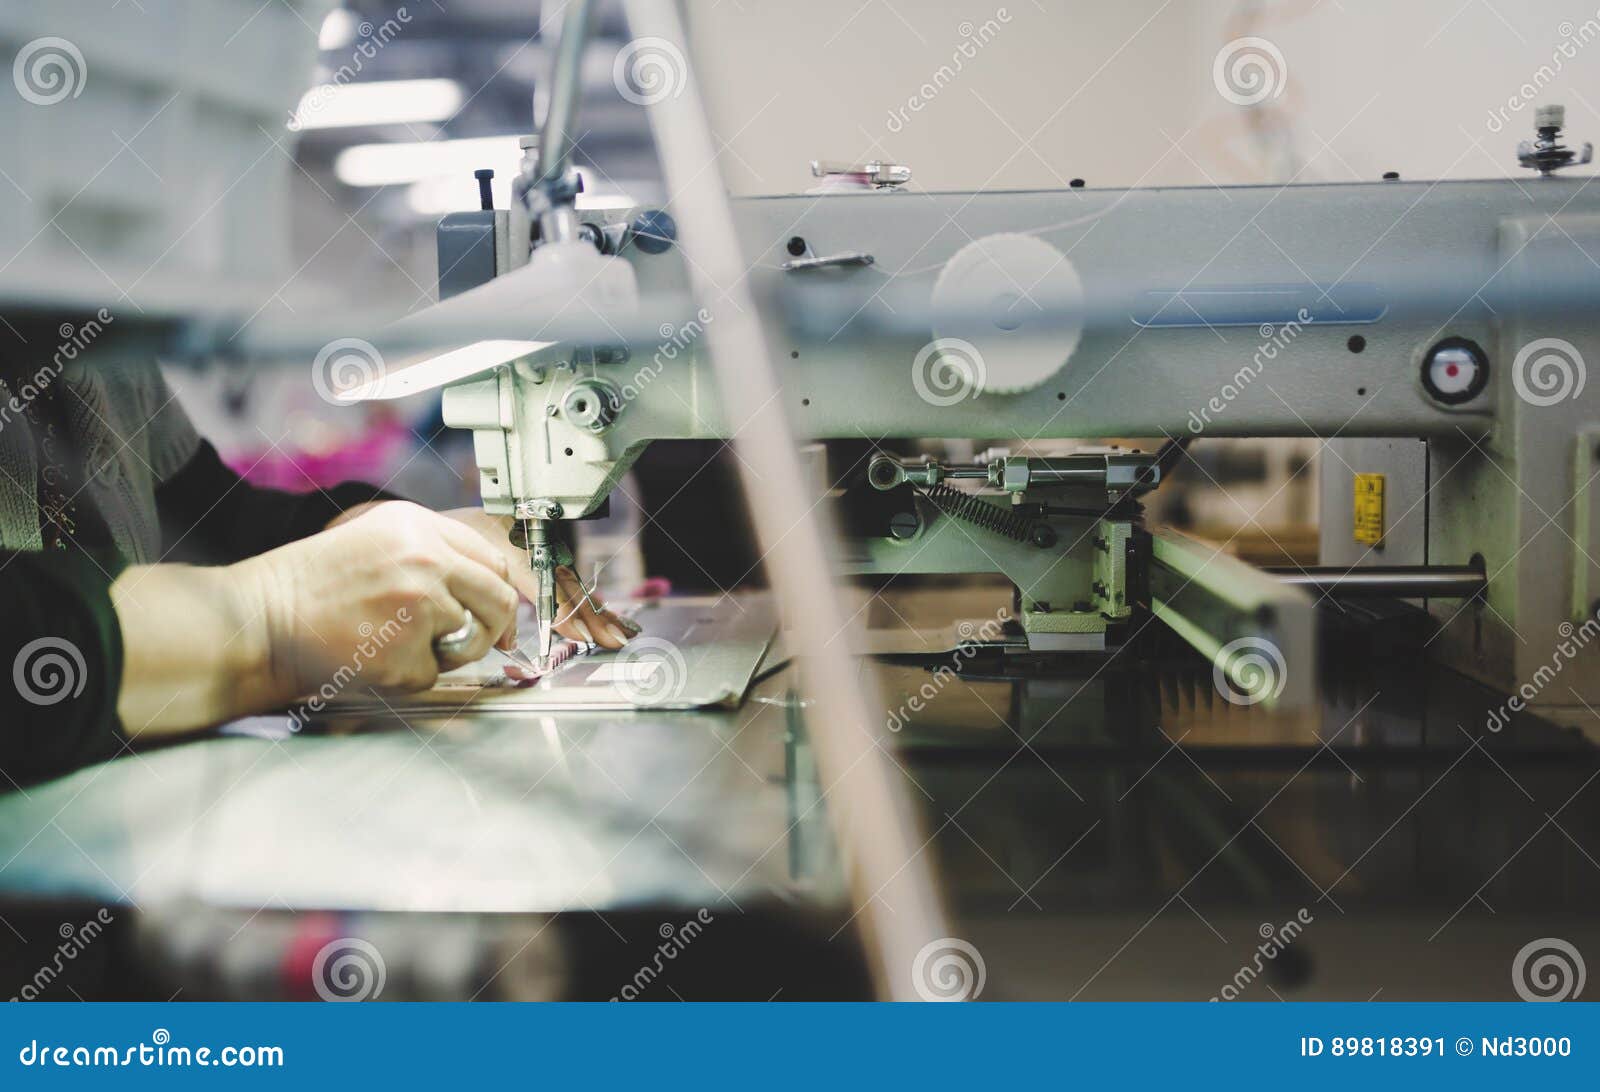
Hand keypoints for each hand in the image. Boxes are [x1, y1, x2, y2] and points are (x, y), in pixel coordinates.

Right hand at [240, 501, 522, 695]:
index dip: (499, 593)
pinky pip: (433, 674)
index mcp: (417, 526)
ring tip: (395, 642)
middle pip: (498, 599)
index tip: (500, 616)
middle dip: (492, 628)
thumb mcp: (376, 542)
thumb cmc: (311, 587)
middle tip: (470, 643)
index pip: (491, 560)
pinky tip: (372, 656)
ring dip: (444, 652)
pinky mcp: (406, 649)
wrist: (259, 618)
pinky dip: (407, 676)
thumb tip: (489, 595)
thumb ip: (433, 557)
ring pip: (471, 639)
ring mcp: (419, 603)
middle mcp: (425, 557)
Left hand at [440, 507, 634, 648]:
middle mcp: (526, 537)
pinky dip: (579, 596)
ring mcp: (532, 539)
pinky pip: (560, 574)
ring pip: (568, 578)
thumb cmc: (432, 545)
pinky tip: (597, 611)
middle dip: (592, 614)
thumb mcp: (456, 566)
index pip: (545, 581)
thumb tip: (507, 640)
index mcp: (507, 540)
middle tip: (614, 638)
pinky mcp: (532, 545)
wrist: (420, 521)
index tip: (579, 635)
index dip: (563, 612)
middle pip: (566, 580)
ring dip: (592, 608)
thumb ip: (485, 602)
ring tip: (616, 630)